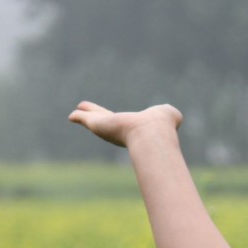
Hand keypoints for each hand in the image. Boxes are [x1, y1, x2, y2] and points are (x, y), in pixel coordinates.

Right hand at [67, 101, 182, 147]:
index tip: (116, 120)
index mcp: (134, 127)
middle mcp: (120, 130)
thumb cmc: (162, 126)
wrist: (150, 134)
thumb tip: (175, 118)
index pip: (125, 123)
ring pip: (94, 120)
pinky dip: (79, 117)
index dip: (121, 121)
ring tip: (75, 113)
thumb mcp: (169, 115)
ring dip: (85, 116)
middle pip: (106, 122)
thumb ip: (170, 115)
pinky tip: (72, 116)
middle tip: (90, 114)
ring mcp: (108, 127)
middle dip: (99, 118)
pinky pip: (86, 119)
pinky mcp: (98, 123)